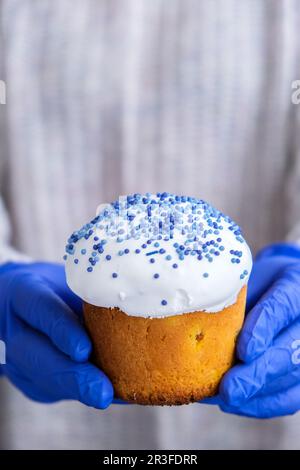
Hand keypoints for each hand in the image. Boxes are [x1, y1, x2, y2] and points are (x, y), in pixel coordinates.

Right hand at [0, 262, 113, 408]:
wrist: (31, 300)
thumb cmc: (62, 284)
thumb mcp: (73, 278)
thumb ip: (93, 293)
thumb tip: (138, 306)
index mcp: (26, 292)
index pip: (41, 310)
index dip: (62, 331)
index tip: (84, 351)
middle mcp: (18, 329)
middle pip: (39, 357)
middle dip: (73, 378)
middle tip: (102, 393)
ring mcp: (20, 359)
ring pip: (46, 381)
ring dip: (81, 392)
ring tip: (114, 398)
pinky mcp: (33, 380)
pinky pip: (58, 390)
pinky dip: (87, 394)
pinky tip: (117, 396)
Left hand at [204, 243, 299, 417]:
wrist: (279, 288)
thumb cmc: (256, 283)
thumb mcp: (245, 278)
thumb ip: (231, 297)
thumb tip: (193, 317)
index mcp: (293, 290)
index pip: (281, 308)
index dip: (262, 331)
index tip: (244, 351)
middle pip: (288, 352)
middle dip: (257, 374)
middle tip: (229, 389)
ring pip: (289, 379)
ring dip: (255, 394)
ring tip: (223, 398)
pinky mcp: (298, 375)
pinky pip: (287, 397)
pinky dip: (260, 405)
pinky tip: (234, 403)